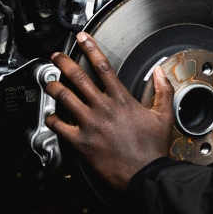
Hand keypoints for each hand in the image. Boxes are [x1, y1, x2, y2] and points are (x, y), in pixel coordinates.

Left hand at [44, 32, 175, 191]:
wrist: (145, 175)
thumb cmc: (153, 149)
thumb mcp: (164, 116)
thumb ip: (163, 91)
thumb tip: (160, 71)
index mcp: (122, 99)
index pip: (103, 66)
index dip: (90, 48)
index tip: (82, 38)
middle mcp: (103, 108)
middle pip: (78, 77)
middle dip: (63, 62)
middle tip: (56, 56)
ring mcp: (90, 124)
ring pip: (64, 97)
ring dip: (53, 86)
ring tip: (48, 81)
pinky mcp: (80, 142)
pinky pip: (59, 126)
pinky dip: (51, 118)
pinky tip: (49, 115)